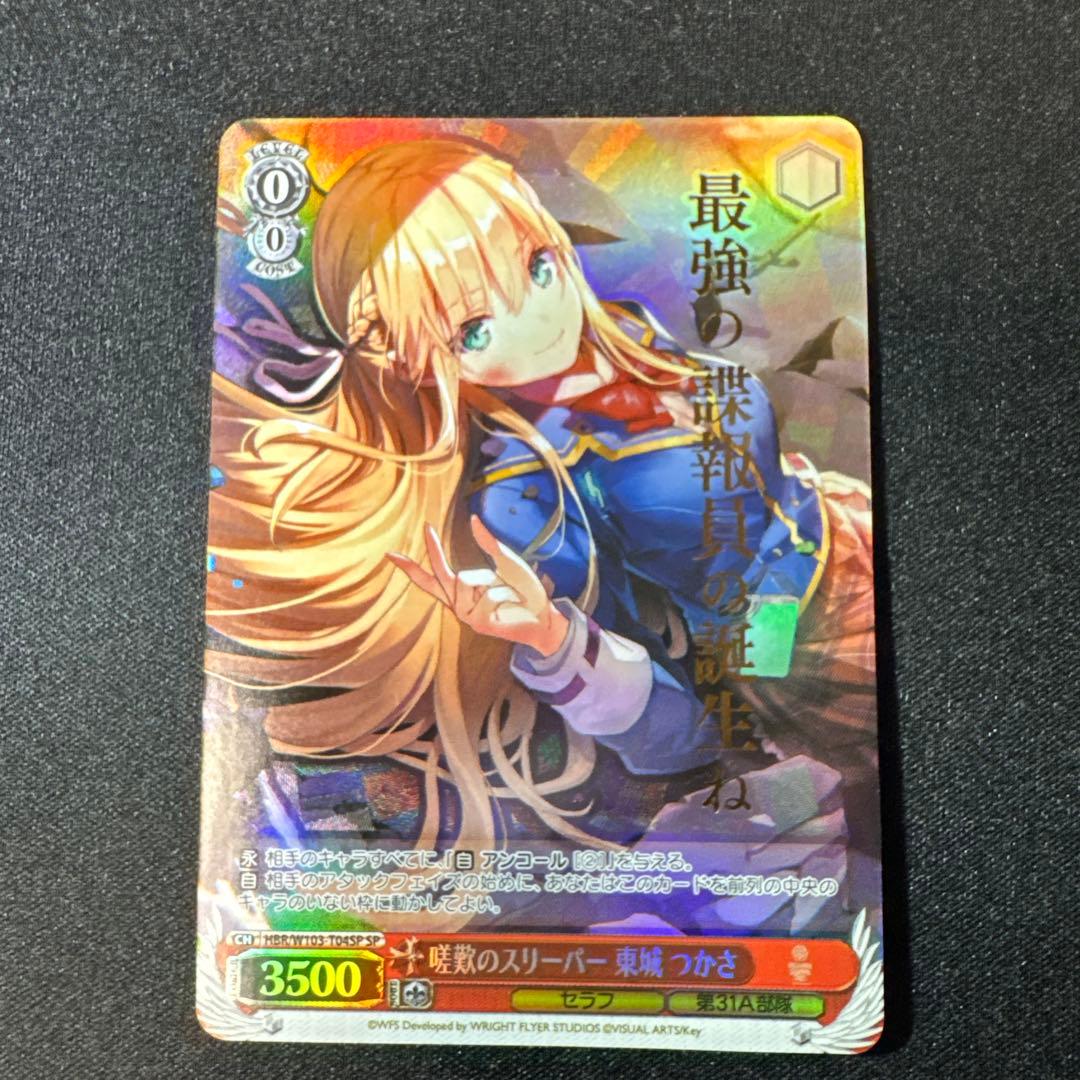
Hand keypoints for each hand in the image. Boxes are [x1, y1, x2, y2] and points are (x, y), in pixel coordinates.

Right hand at [387, 515, 569, 657]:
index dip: (412, 566)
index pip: (432, 577)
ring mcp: (469, 615)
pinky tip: (512, 603)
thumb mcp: (507, 561)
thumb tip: (472, 519)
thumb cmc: (526, 590)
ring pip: (466, 582)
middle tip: (421, 530)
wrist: (545, 615)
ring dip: (493, 582)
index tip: (391, 554)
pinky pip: (484, 595)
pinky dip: (502, 593)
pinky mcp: (480, 624)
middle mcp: (460, 604)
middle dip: (433, 552)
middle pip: (438, 578)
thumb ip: (488, 544)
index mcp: (462, 590)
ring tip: (509, 594)